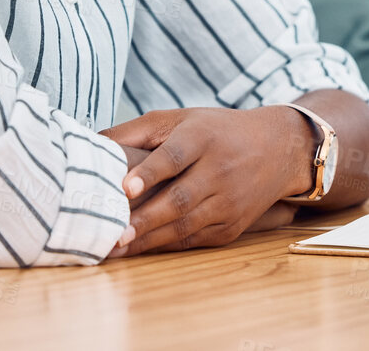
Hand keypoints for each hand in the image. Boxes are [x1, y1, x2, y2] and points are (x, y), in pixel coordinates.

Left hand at [99, 106, 315, 256]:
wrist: (278, 148)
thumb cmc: (217, 131)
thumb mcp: (181, 118)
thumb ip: (136, 130)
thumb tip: (90, 144)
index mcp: (204, 137)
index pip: (175, 155)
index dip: (150, 172)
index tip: (126, 187)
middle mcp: (220, 169)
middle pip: (180, 198)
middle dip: (144, 219)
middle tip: (112, 234)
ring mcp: (230, 201)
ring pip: (186, 224)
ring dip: (150, 239)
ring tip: (117, 248)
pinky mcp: (233, 226)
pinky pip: (196, 239)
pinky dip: (168, 246)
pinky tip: (142, 249)